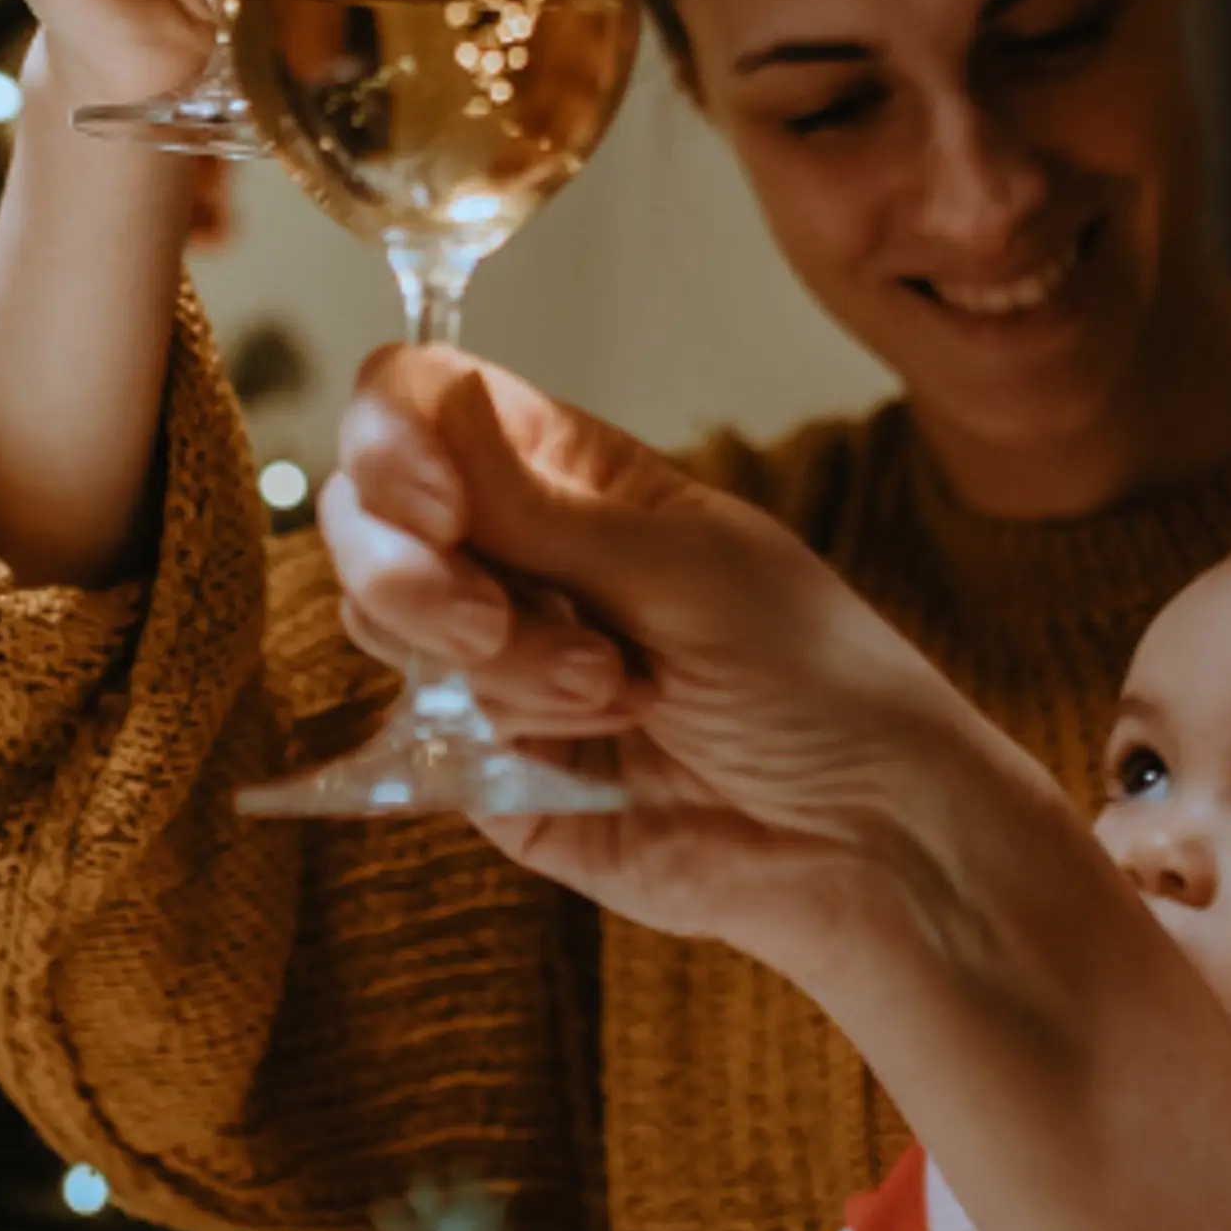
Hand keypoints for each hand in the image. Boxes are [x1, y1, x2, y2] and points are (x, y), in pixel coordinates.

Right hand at [313, 342, 1085, 998]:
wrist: (862, 836)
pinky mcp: (481, 762)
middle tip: (496, 623)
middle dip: (419, 572)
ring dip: (493, 657)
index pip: (416, 405)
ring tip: (613, 693)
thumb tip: (418, 394)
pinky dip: (500, 729)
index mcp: (564, 471)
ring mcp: (487, 656)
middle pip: (368, 513)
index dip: (393, 439)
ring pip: (386, 620)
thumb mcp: (682, 566)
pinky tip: (596, 745)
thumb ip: (532, 502)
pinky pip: (417, 731)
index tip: (440, 503)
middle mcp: (510, 551)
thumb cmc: (812, 675)